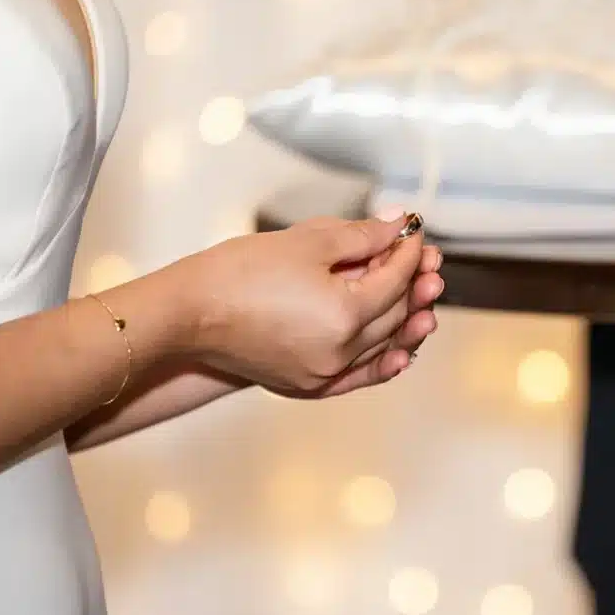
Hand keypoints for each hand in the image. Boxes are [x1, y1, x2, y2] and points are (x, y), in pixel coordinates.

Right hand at [168, 214, 441, 397]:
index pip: (394, 280)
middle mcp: (341, 353)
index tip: (413, 230)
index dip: (408, 252)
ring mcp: (324, 375)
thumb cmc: (239, 272)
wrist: (188, 313)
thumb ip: (361, 236)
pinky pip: (358, 378)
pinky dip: (381, 364)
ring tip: (426, 305)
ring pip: (381, 348)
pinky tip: (400, 353)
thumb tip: (397, 227)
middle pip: (393, 315)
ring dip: (405, 324)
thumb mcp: (307, 241)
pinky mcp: (307, 387)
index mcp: (344, 315)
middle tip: (427, 260)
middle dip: (412, 284)